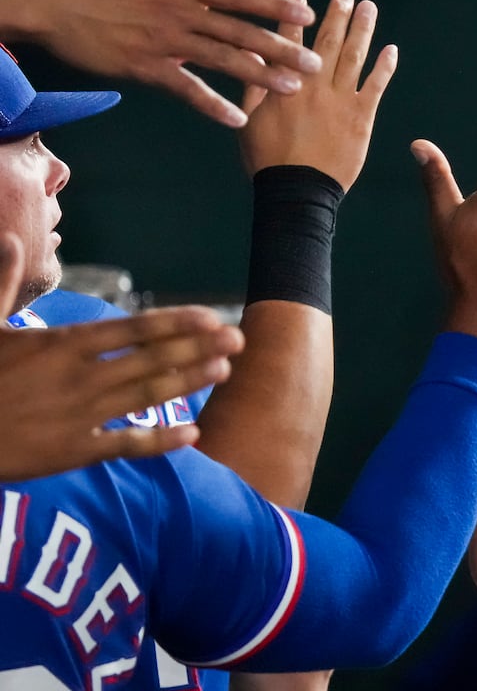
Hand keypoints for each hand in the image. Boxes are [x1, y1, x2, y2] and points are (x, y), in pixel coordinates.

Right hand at [0, 234, 244, 480]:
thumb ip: (1, 282)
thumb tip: (11, 239)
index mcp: (60, 345)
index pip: (131, 329)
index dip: (175, 323)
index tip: (209, 316)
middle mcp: (78, 378)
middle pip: (150, 360)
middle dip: (198, 348)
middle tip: (239, 338)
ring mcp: (78, 416)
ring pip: (145, 397)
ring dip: (188, 383)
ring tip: (224, 370)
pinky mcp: (72, 452)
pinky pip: (126, 445)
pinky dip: (160, 440)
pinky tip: (192, 433)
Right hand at [28, 0, 321, 127]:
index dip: (275, 5)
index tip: (306, 14)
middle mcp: (182, 12)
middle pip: (241, 31)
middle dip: (282, 46)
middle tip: (316, 63)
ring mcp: (165, 40)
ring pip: (222, 59)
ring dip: (260, 75)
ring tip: (292, 88)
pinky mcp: (146, 66)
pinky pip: (186, 88)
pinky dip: (213, 104)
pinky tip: (237, 119)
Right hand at [239, 0, 396, 190]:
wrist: (298, 190)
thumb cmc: (268, 159)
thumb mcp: (250, 119)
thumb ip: (254, 85)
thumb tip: (254, 56)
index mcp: (283, 84)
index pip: (289, 42)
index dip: (295, 17)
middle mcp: (313, 86)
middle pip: (327, 42)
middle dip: (337, 15)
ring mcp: (339, 100)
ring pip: (353, 56)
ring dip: (362, 30)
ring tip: (368, 8)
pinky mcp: (361, 117)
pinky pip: (375, 85)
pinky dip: (384, 66)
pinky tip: (390, 49)